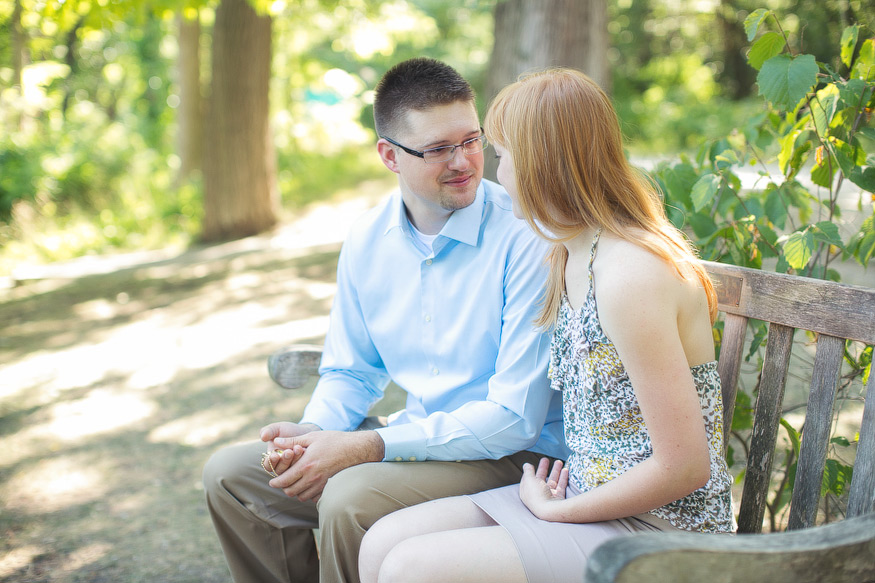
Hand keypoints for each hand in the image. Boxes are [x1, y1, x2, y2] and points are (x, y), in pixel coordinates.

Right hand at [259, 422, 319, 476]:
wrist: (305, 431)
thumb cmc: (288, 431)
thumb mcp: (278, 428)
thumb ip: (269, 431)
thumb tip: (262, 437)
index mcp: (271, 459)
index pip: (267, 465)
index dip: (270, 461)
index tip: (274, 455)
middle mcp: (280, 466)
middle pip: (279, 470)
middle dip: (284, 461)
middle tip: (289, 452)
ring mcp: (291, 469)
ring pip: (291, 471)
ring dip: (294, 460)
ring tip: (298, 448)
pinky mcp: (302, 468)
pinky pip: (302, 468)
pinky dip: (303, 460)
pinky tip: (304, 450)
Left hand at [267, 430, 384, 501]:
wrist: (356, 449)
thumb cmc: (334, 440)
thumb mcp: (312, 437)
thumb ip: (292, 441)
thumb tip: (276, 442)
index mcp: (306, 464)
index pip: (284, 480)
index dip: (275, 482)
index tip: (272, 481)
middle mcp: (312, 477)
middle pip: (291, 491)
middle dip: (284, 488)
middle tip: (281, 483)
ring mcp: (321, 484)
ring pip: (302, 496)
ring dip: (296, 492)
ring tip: (294, 484)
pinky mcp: (328, 487)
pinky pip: (314, 497)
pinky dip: (308, 494)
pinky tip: (308, 486)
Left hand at [519, 458, 568, 520]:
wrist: (550, 511)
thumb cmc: (537, 494)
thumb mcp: (529, 480)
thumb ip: (528, 471)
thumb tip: (526, 464)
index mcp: (527, 492)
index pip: (527, 480)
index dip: (529, 472)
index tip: (531, 465)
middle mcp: (537, 495)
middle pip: (540, 479)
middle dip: (543, 468)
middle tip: (546, 459)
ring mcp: (548, 497)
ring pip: (552, 481)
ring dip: (555, 471)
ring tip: (559, 461)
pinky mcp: (558, 498)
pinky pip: (561, 485)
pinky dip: (563, 477)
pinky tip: (566, 469)